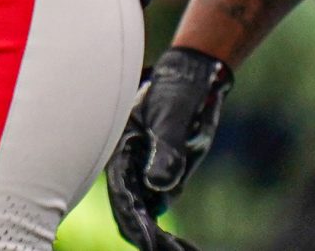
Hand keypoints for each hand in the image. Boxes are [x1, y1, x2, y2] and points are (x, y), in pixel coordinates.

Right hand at [105, 46, 231, 250]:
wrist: (194, 80)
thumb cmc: (178, 92)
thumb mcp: (172, 117)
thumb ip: (166, 150)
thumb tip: (157, 188)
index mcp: (121, 150)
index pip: (123, 194)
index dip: (134, 222)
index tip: (148, 245)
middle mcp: (129, 166)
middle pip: (132, 211)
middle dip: (148, 238)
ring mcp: (146, 174)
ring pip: (146, 216)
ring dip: (160, 239)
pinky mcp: (163, 177)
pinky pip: (161, 210)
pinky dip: (169, 232)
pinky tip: (185, 248)